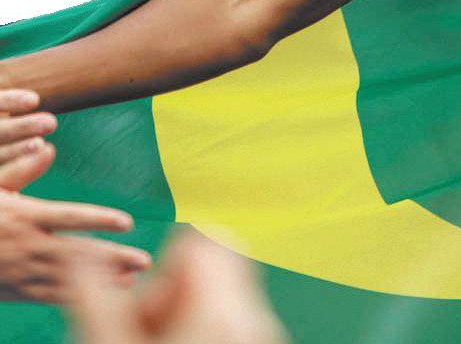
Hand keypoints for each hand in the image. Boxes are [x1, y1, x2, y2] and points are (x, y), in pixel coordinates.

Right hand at [0, 100, 152, 302]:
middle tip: (145, 260)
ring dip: (104, 279)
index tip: (127, 222)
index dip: (98, 220)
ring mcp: (22, 271)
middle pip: (76, 253)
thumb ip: (21, 168)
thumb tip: (49, 146)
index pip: (68, 217)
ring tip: (136, 275)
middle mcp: (26, 246)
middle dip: (112, 258)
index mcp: (23, 217)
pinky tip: (109, 290)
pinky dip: (82, 295)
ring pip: (69, 279)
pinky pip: (53, 296)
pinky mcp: (18, 291)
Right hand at [67, 231, 287, 343]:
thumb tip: (81, 252)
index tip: (147, 304)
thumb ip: (93, 291)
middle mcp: (258, 314)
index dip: (165, 266)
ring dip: (189, 310)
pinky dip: (207, 326)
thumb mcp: (106, 341)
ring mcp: (267, 333)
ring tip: (160, 340)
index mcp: (223, 307)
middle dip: (176, 288)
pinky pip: (238, 316)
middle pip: (217, 263)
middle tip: (149, 329)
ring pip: (226, 292)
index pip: (204, 238)